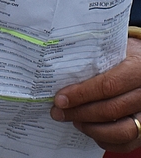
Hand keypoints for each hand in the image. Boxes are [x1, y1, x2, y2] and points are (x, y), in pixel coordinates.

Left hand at [51, 37, 140, 151]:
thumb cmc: (126, 56)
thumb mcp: (115, 49)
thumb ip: (95, 58)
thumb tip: (61, 69)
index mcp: (137, 69)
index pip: (107, 86)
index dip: (82, 94)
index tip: (60, 99)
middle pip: (111, 110)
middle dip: (80, 113)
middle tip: (58, 112)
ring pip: (121, 131)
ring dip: (92, 128)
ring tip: (74, 120)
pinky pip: (127, 143)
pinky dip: (105, 140)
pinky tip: (89, 129)